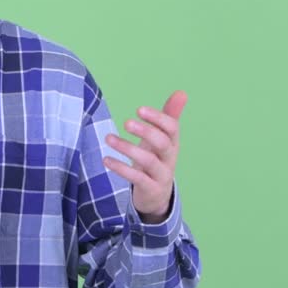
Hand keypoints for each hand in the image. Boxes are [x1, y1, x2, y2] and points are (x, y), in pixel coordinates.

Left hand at [103, 90, 186, 222]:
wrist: (158, 196)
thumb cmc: (158, 159)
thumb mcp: (163, 138)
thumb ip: (169, 116)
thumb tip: (182, 92)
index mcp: (172, 143)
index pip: (172, 128)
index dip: (157, 118)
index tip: (139, 109)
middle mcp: (169, 159)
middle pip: (163, 144)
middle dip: (146, 132)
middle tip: (126, 123)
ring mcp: (161, 175)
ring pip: (148, 161)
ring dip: (128, 148)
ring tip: (109, 138)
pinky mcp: (150, 189)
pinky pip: (137, 178)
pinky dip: (121, 168)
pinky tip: (106, 159)